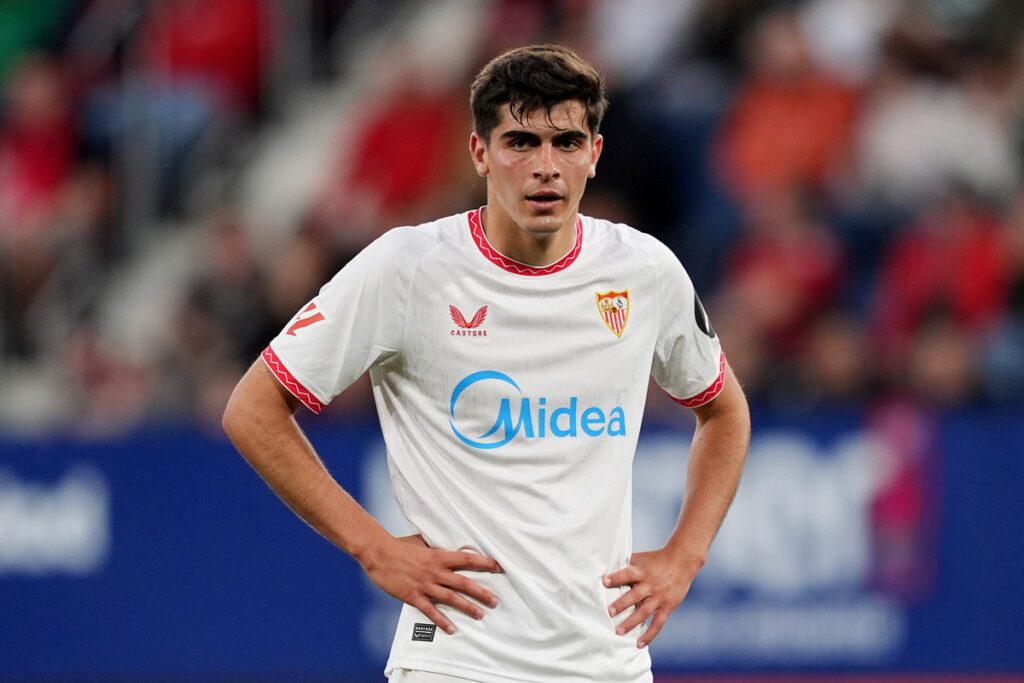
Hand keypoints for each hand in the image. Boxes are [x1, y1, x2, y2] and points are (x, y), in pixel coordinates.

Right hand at [359, 533, 501, 634]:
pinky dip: (441, 620)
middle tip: (495, 600)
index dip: (484, 563)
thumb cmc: (399, 545)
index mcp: (439, 556)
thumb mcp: (421, 542)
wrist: (378, 553)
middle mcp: (435, 571)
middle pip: (464, 583)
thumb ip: (434, 546)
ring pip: (451, 598)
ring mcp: (425, 585)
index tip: (498, 566)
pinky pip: (430, 611)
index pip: (467, 559)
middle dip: (482, 592)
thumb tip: (444, 544)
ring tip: (481, 615)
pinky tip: (452, 628)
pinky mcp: (413, 596)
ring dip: (467, 607)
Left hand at [603, 548, 701, 647]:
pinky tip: (639, 644)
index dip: (616, 578)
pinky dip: (649, 635)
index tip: (604, 581)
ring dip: (631, 622)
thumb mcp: (642, 558)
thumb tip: (606, 565)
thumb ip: (627, 564)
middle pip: (634, 596)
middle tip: (609, 612)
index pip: (628, 574)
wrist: (682, 562)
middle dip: (621, 604)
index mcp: (642, 572)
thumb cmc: (657, 559)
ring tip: (618, 632)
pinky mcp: (667, 607)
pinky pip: (657, 624)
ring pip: (644, 612)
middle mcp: (650, 585)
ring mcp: (659, 598)